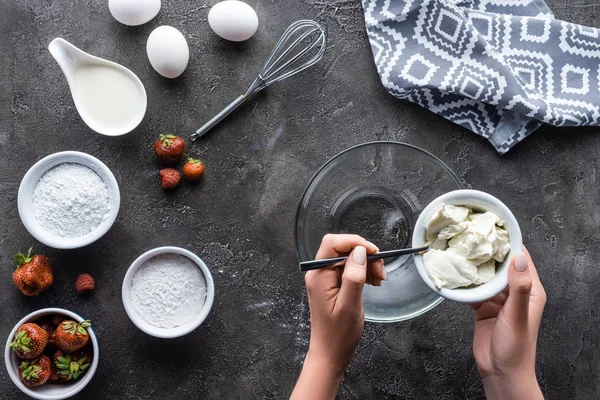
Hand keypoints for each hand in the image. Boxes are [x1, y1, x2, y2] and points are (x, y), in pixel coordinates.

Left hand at [291, 234, 385, 399]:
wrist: (330, 353)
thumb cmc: (338, 335)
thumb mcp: (349, 306)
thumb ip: (353, 277)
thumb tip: (360, 251)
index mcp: (318, 275)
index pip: (333, 243)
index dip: (354, 242)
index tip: (374, 253)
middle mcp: (319, 273)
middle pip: (342, 248)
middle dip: (364, 255)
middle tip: (381, 272)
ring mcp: (325, 278)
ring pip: (348, 257)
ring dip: (367, 264)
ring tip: (379, 280)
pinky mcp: (333, 284)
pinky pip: (349, 268)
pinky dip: (363, 271)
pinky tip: (373, 282)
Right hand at [470, 246, 545, 399]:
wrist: (501, 372)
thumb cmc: (516, 348)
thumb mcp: (517, 315)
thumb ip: (518, 287)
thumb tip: (518, 257)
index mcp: (530, 290)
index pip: (521, 259)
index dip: (509, 242)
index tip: (495, 227)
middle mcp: (514, 292)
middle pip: (500, 264)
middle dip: (487, 251)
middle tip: (472, 235)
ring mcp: (497, 299)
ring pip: (484, 275)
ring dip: (474, 266)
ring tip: (460, 251)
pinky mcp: (482, 307)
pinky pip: (472, 289)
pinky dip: (464, 282)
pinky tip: (455, 274)